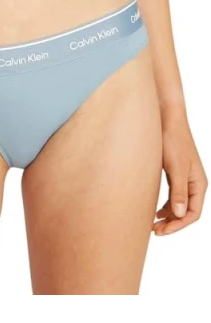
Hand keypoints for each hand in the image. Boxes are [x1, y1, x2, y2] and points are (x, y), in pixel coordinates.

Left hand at [153, 118, 206, 234]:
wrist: (166, 121)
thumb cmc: (172, 142)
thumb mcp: (176, 168)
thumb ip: (178, 191)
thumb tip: (181, 214)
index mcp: (199, 184)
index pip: (193, 214)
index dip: (178, 225)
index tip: (161, 231)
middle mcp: (194, 183)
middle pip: (186, 212)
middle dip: (172, 223)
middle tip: (154, 231)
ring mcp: (184, 179)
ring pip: (178, 205)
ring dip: (168, 216)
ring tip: (153, 225)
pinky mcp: (174, 174)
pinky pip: (172, 196)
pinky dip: (165, 206)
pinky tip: (155, 210)